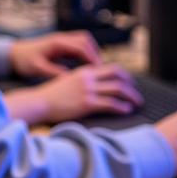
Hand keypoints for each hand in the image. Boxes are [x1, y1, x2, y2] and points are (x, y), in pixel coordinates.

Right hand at [6, 63, 142, 123]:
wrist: (40, 102)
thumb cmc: (53, 95)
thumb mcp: (70, 80)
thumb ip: (85, 80)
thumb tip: (98, 85)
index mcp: (85, 71)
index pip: (112, 68)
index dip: (125, 75)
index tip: (130, 83)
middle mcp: (88, 77)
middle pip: (119, 75)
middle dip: (131, 85)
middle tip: (136, 94)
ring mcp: (88, 90)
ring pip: (118, 89)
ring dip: (131, 96)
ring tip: (136, 103)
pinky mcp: (86, 103)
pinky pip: (110, 103)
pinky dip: (122, 106)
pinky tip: (126, 110)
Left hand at [9, 31, 100, 79]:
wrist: (14, 53)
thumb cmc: (24, 60)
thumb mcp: (37, 68)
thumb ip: (53, 72)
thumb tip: (69, 78)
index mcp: (56, 43)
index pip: (80, 46)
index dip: (91, 57)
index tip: (97, 69)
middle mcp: (61, 38)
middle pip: (85, 39)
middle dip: (94, 53)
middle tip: (100, 68)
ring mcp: (62, 40)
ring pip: (84, 41)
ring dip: (91, 52)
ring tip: (96, 67)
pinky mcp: (62, 45)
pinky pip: (79, 46)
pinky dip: (86, 53)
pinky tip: (86, 66)